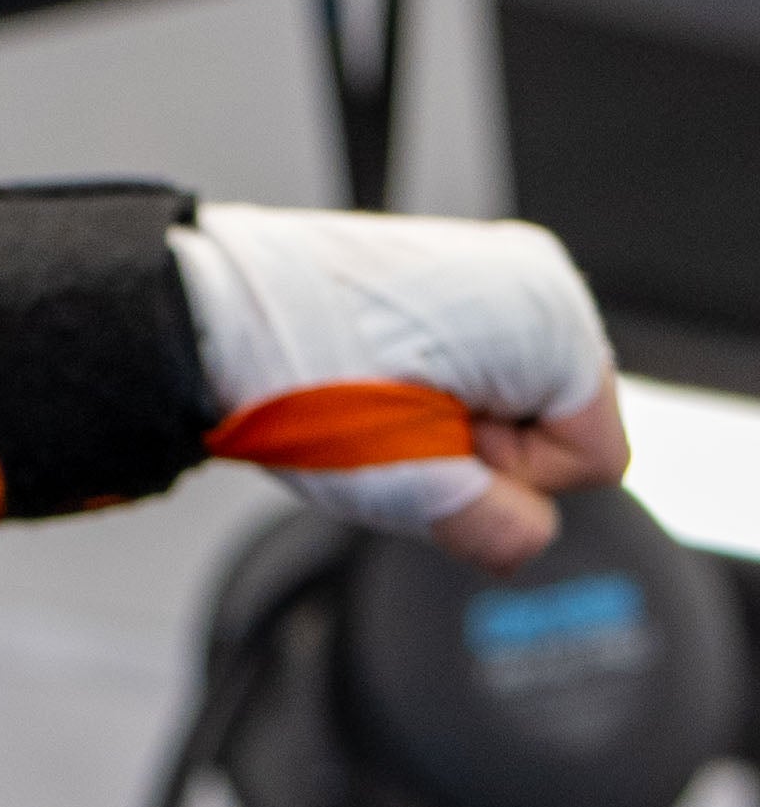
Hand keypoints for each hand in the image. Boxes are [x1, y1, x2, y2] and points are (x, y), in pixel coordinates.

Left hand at [181, 204, 623, 570]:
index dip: (520, 480)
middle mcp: (534, 277)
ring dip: (457, 421)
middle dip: (490, 449)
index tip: (442, 453)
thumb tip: (526, 539)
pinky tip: (379, 380)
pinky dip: (436, 388)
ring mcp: (493, 267)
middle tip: (403, 428)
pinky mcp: (451, 274)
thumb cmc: (294, 379)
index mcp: (549, 318)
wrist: (207, 317)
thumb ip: (495, 528)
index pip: (598, 458)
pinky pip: (478, 365)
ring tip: (384, 403)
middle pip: (561, 424)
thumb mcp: (406, 487)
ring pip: (516, 398)